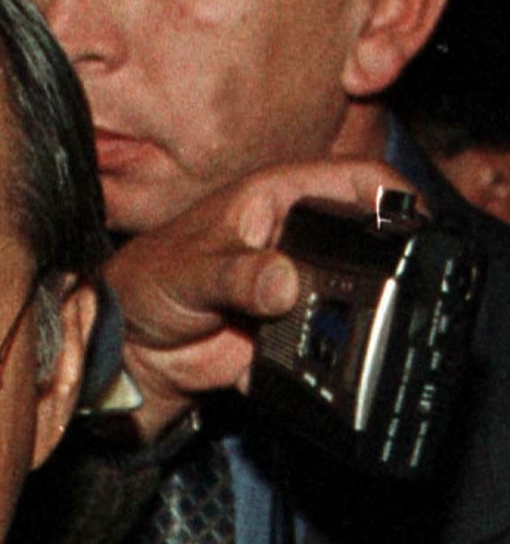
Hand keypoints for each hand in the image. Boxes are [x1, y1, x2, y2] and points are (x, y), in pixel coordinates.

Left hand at [107, 160, 415, 441]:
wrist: (129, 346)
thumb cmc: (145, 284)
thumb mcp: (189, 270)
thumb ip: (236, 275)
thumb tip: (281, 283)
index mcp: (275, 198)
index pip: (351, 179)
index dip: (391, 192)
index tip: (415, 219)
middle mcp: (293, 237)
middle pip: (364, 240)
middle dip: (377, 266)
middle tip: (377, 292)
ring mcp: (297, 284)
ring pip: (351, 296)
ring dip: (349, 319)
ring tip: (327, 333)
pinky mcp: (293, 331)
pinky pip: (325, 343)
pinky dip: (321, 357)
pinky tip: (301, 363)